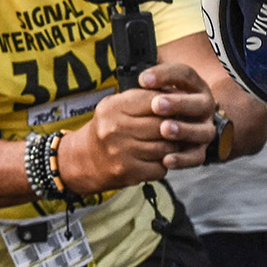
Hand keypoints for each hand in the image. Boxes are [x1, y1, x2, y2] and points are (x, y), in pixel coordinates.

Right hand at [56, 64, 216, 192]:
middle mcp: (115, 129)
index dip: (171, 103)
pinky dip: (164, 163)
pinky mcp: (128, 172)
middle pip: (163, 125)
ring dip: (173, 146)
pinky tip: (158, 158)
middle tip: (183, 126)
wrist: (83, 159)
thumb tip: (177, 93)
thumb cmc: (107, 128)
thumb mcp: (116, 106)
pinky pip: (160, 167)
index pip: (154, 100)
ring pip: (165, 148)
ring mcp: (122, 152)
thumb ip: (142, 98)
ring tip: (172, 142)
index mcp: (113, 108)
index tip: (179, 106)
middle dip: (176, 126)